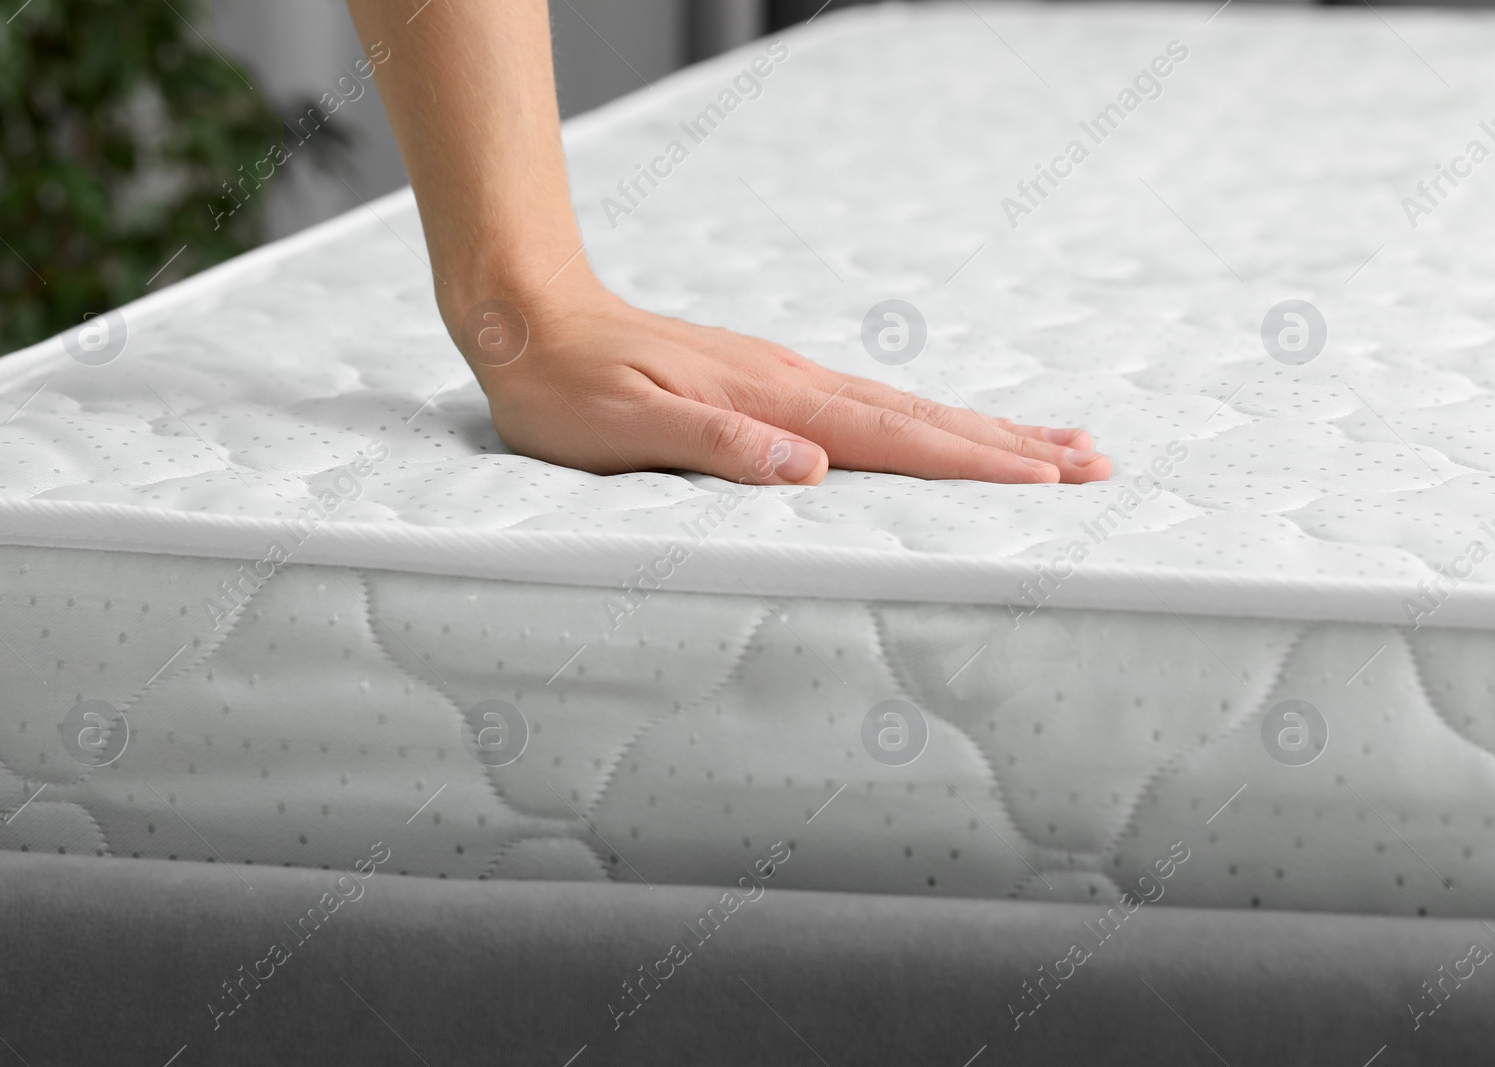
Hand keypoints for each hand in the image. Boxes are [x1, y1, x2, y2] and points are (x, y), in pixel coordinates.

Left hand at [452, 277, 1112, 486]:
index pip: (893, 440)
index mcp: (771, 401)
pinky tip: (943, 429)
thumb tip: (809, 467)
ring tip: (1056, 444)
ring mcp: (786, 376)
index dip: (973, 465)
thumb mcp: (622, 430)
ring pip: (906, 408)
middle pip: (924, 419)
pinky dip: (927, 420)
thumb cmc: (566, 387)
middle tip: (1095, 462)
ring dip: (985, 429)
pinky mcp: (770, 379)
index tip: (1047, 481)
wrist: (534, 315)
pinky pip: (872, 405)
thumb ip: (714, 445)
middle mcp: (794, 382)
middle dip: (1010, 446)